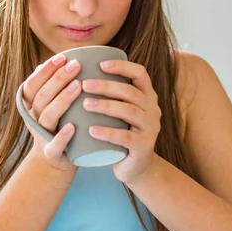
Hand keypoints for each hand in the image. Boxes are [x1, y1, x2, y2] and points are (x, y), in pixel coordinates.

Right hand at [20, 53, 81, 172]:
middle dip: (58, 79)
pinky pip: (55, 145)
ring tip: (78, 86)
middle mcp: (33, 119)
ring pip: (48, 116)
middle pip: (42, 96)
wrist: (55, 161)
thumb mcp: (50, 104)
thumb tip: (63, 57)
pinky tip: (73, 127)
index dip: (46, 70)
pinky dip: (63, 136)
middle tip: (76, 65)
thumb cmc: (58, 125)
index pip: (33, 84)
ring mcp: (41, 136)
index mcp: (30, 106)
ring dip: (62, 100)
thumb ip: (53, 85)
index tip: (62, 57)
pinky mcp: (52, 153)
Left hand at [82, 59, 160, 184]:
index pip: (139, 73)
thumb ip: (110, 94)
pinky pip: (126, 137)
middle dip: (106, 86)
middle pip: (130, 92)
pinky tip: (92, 130)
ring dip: (106, 106)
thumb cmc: (121, 132)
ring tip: (85, 104)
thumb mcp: (120, 111)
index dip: (122, 66)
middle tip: (84, 85)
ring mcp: (150, 128)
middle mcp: (152, 109)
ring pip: (129, 112)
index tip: (100, 64)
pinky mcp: (143, 146)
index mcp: (147, 96)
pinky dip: (108, 133)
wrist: (136, 166)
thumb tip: (79, 72)